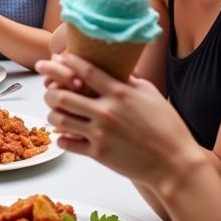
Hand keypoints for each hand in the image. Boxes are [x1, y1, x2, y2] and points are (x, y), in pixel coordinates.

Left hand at [37, 52, 200, 185]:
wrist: (174, 163)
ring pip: (60, 119)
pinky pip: (68, 143)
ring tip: (54, 111)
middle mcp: (106, 111)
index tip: (55, 58)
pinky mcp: (98, 154)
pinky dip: (61, 137)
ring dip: (52, 113)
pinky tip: (63, 133)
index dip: (66, 62)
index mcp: (120, 93)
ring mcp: (100, 134)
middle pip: (63, 95)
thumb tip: (114, 67)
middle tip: (46, 87)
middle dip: (50, 89)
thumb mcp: (151, 94)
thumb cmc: (167, 127)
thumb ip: (129, 80)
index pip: (85, 71)